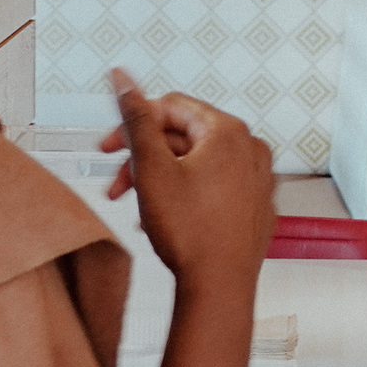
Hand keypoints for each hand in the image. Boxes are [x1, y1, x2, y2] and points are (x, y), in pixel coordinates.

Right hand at [101, 68, 271, 292]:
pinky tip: (162, 218)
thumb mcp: (152, 169)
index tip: (108, 147)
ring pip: (196, 164)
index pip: (171, 107)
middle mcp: (252, 150)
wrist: (220, 288)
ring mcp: (257, 180)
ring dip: (159, 179)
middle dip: (143, 159)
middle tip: (114, 182)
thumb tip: (122, 78)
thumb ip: (135, 119)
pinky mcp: (254, 207)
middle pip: (183, 137)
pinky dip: (184, 195)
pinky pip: (213, 188)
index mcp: (230, 132)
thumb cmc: (192, 234)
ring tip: (134, 205)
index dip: (132, 124)